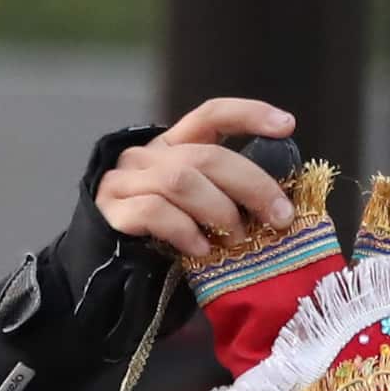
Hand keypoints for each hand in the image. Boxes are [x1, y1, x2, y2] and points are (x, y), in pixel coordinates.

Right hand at [94, 96, 300, 258]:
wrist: (102, 276)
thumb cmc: (161, 243)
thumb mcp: (197, 210)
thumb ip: (224, 195)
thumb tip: (277, 200)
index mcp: (172, 147)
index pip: (211, 115)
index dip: (250, 114)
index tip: (286, 126)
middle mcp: (146, 157)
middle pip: (205, 155)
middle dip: (251, 184)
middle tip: (279, 216)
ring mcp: (124, 182)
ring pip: (181, 180)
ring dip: (218, 210)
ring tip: (236, 239)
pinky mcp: (111, 212)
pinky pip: (155, 212)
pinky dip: (186, 231)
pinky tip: (202, 251)